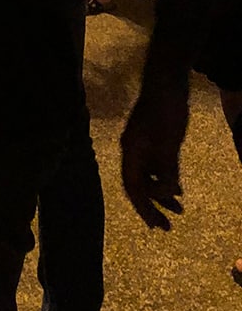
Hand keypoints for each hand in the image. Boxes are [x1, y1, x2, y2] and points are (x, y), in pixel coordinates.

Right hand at [120, 84, 188, 229]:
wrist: (166, 83)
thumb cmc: (166, 112)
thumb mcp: (169, 144)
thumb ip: (166, 170)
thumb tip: (165, 194)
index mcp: (131, 151)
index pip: (133, 187)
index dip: (143, 208)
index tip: (156, 226)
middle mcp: (132, 151)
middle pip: (138, 185)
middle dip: (152, 206)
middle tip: (167, 227)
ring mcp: (141, 145)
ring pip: (148, 177)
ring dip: (161, 195)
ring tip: (178, 210)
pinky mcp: (151, 140)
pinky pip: (155, 167)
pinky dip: (164, 180)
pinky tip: (177, 189)